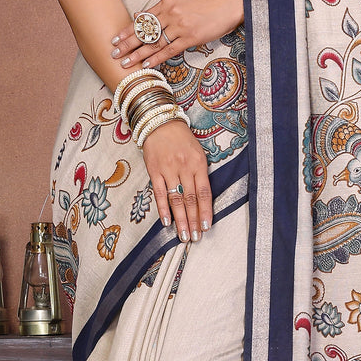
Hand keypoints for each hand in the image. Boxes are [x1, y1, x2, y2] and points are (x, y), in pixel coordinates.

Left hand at [111, 0, 243, 72]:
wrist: (230, 3)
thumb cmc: (208, 3)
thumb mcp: (182, 0)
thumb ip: (162, 9)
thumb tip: (141, 16)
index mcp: (167, 2)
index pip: (142, 19)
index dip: (127, 30)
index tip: (115, 38)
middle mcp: (171, 13)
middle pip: (144, 31)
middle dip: (127, 43)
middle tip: (113, 52)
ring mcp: (180, 26)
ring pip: (154, 42)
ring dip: (138, 54)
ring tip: (125, 63)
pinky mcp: (191, 37)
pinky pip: (169, 50)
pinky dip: (157, 58)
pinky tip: (146, 64)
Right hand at [142, 119, 211, 242]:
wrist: (160, 122)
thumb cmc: (182, 139)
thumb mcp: (198, 153)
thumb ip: (200, 174)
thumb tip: (202, 200)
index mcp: (199, 164)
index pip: (204, 193)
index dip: (206, 212)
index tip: (206, 227)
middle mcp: (184, 167)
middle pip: (191, 199)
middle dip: (194, 221)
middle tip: (195, 238)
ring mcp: (168, 170)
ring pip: (176, 199)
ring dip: (180, 219)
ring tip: (183, 235)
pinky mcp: (154, 171)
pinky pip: (160, 193)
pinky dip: (163, 208)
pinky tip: (167, 222)